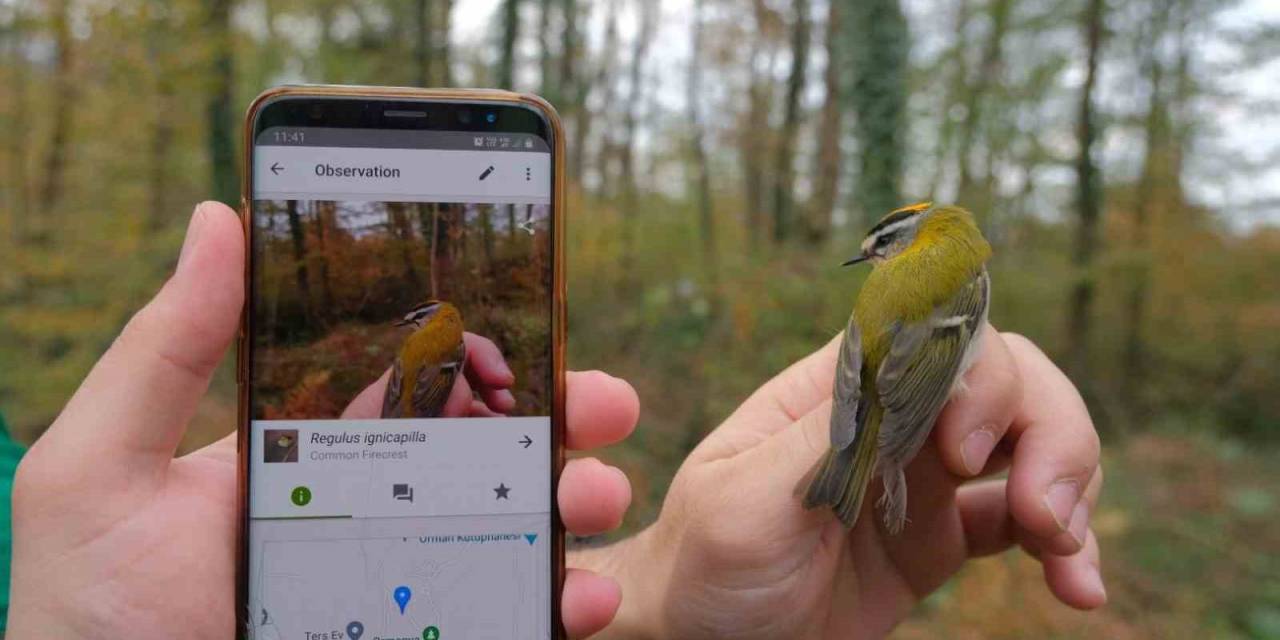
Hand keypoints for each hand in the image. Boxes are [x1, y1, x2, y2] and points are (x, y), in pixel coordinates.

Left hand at [7, 202, 638, 638]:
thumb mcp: (103, 469)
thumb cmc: (91, 610)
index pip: (415, 391)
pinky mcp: (431, 634)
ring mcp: (406, 584)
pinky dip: (568, 604)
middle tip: (603, 403)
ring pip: (519, 530)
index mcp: (313, 457)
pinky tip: (584, 596)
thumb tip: (219, 219)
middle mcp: (373, 514)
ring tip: (599, 494)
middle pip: (491, 454)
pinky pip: (513, 616)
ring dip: (579, 501)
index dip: (483, 355)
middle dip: (561, 418)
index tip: (535, 325)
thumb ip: (164, 353)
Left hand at [582, 327, 1103, 638]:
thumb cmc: (705, 563)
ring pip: (1031, 440)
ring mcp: (921, 475)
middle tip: (1046, 513)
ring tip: (1067, 556)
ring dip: (1071, 483)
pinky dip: (1065, 541)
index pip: (937, 338)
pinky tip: (1075, 585)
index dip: (979, 380)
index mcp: (838, 389)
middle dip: (1049, 430)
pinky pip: (1024, 521)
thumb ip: (825, 435)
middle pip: (1006, 378)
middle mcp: (890, 418)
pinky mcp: (941, 535)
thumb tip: (901, 361)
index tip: (963, 455)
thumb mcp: (745, 499)